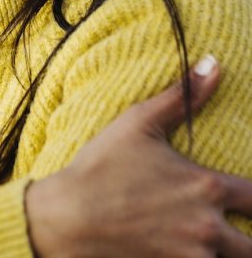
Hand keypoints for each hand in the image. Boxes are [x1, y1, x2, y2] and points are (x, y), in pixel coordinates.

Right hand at [26, 56, 251, 256]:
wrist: (68, 217)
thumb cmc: (102, 166)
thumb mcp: (139, 121)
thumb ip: (183, 95)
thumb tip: (214, 63)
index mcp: (205, 187)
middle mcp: (206, 228)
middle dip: (250, 239)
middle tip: (241, 230)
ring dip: (229, 255)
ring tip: (224, 245)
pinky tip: (189, 252)